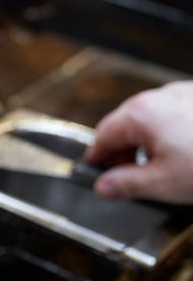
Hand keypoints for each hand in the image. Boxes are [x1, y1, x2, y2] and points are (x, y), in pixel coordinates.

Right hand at [85, 81, 192, 203]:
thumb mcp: (162, 184)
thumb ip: (125, 184)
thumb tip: (104, 186)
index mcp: (141, 114)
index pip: (102, 137)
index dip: (97, 159)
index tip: (97, 175)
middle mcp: (160, 97)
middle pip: (125, 124)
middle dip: (123, 151)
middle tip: (128, 177)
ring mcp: (184, 93)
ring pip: (152, 119)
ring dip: (148, 142)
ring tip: (161, 168)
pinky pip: (176, 115)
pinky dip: (173, 133)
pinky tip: (185, 154)